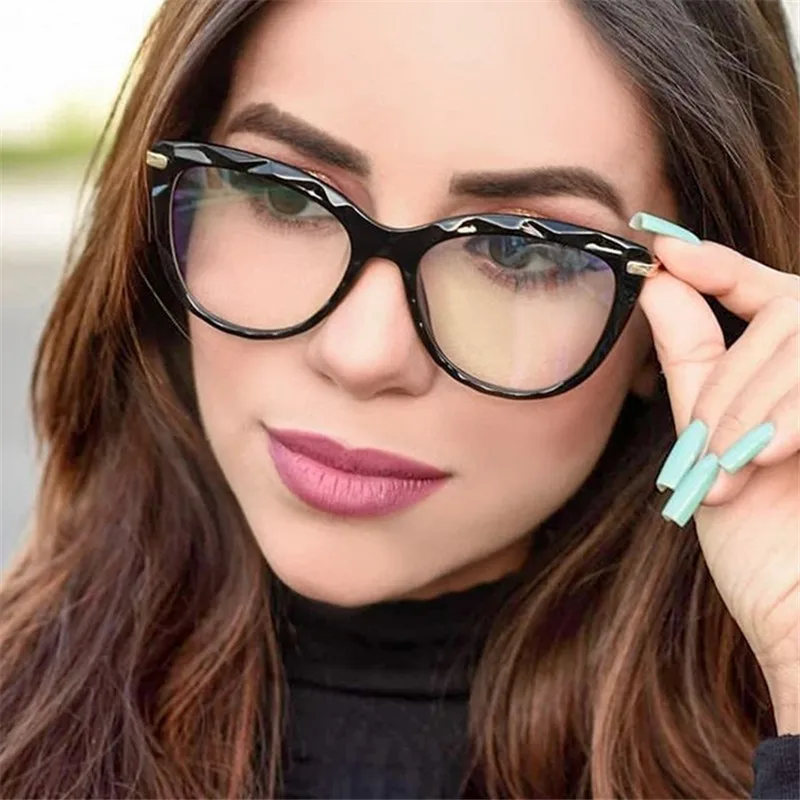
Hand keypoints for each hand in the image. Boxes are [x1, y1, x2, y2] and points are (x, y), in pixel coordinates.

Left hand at [637, 233, 799, 731]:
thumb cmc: (766, 545)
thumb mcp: (711, 444)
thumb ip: (695, 360)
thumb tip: (661, 282)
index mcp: (796, 385)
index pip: (774, 295)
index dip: (724, 266)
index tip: (666, 251)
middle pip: (788, 317)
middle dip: (733, 381)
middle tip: (709, 448)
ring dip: (753, 403)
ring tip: (732, 468)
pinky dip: (786, 416)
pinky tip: (763, 456)